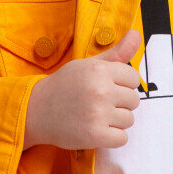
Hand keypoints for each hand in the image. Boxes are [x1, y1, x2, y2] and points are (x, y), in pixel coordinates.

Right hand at [23, 29, 141, 150]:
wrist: (36, 111)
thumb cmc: (64, 86)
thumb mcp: (88, 65)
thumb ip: (115, 53)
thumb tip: (136, 34)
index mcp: (100, 70)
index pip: (134, 78)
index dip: (123, 85)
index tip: (107, 88)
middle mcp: (101, 90)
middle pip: (134, 100)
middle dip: (120, 104)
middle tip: (99, 104)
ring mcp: (98, 114)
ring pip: (129, 120)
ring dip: (116, 122)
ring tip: (96, 117)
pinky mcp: (95, 135)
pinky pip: (122, 139)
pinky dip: (112, 138)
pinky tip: (97, 130)